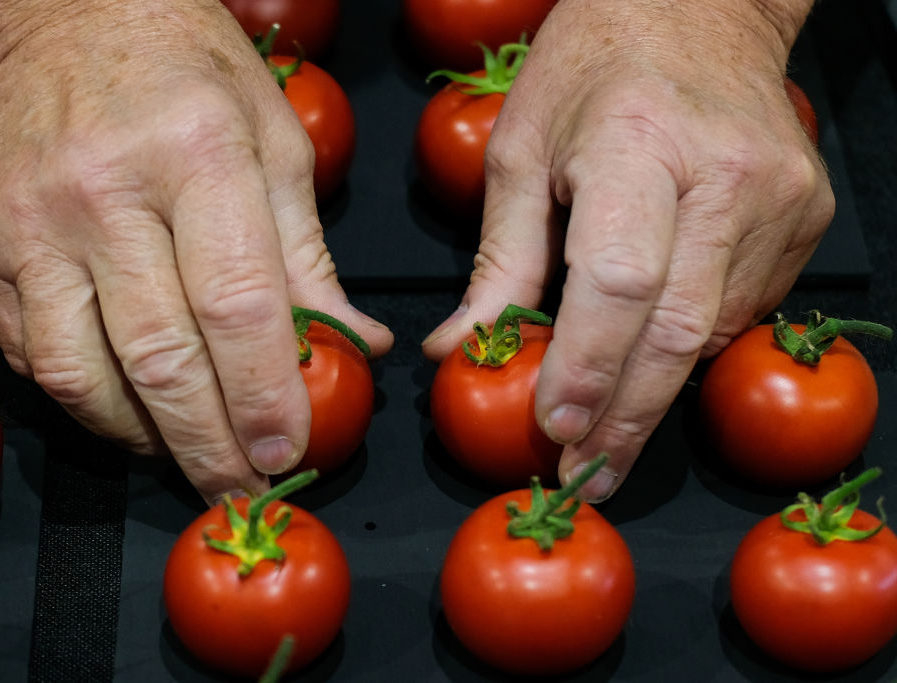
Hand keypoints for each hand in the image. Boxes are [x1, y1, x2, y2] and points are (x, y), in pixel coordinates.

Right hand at [0, 0, 391, 502]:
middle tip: (241, 487)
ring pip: (84, 375)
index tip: (287, 453)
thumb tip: (354, 345)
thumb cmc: (188, 70)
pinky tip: (129, 411)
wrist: (66, 16)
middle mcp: (109, 193)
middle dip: (209, 446)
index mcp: (200, 155)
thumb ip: (309, 256)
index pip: (239, 307)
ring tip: (187, 455)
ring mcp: (36, 223)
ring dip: (143, 439)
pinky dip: (86, 403)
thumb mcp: (275, 141)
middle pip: (162, 359)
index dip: (264, 397)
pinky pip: (32, 355)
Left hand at [422, 0, 832, 500]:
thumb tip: (458, 349)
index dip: (589, 368)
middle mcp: (724, 176)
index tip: (557, 430)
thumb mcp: (521, 152)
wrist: (701, 10)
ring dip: (656, 388)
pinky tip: (653, 351)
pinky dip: (690, 344)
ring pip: (714, 331)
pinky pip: (744, 308)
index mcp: (638, 145)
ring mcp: (779, 199)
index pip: (620, 281)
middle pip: (678, 328)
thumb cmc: (595, 67)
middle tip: (587, 475)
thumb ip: (498, 262)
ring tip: (608, 425)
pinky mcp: (805, 216)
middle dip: (628, 417)